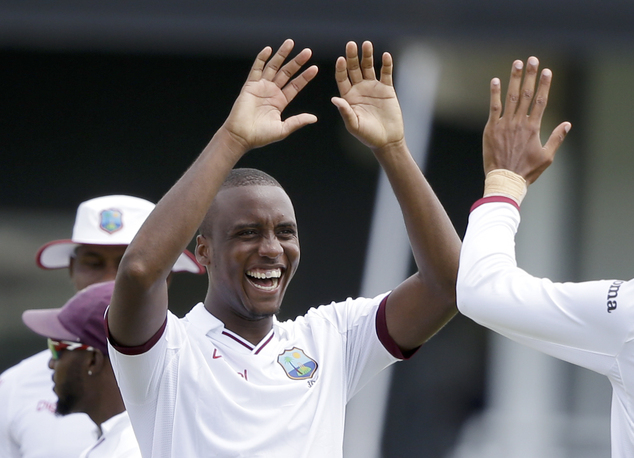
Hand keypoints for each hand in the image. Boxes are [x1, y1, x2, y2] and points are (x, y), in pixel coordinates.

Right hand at [222, 39, 317, 152]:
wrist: (241, 136)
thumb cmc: (260, 136)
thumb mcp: (283, 129)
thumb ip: (298, 121)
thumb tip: (314, 118)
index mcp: (280, 101)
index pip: (295, 85)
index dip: (305, 76)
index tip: (315, 68)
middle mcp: (272, 92)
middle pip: (287, 73)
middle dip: (297, 62)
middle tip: (308, 51)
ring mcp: (261, 87)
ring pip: (273, 67)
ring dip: (282, 55)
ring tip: (291, 43)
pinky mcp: (250, 86)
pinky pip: (256, 69)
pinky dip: (261, 59)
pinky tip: (268, 49)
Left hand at [332, 41, 403, 149]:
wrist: (387, 140)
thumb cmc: (367, 135)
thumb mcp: (354, 125)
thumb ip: (345, 111)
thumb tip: (334, 99)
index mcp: (348, 96)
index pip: (342, 78)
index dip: (341, 69)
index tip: (341, 59)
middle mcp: (359, 89)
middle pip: (354, 68)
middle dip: (352, 57)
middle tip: (351, 44)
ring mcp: (373, 87)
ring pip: (369, 67)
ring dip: (367, 56)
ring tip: (366, 44)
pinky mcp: (387, 89)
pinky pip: (386, 73)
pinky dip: (386, 64)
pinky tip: (385, 55)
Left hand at [483, 57, 570, 183]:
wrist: (505, 180)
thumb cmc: (526, 171)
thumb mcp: (547, 157)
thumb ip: (557, 138)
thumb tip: (568, 124)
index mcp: (533, 128)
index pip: (540, 101)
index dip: (544, 85)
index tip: (547, 70)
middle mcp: (520, 123)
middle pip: (526, 94)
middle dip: (530, 75)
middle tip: (532, 59)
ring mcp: (505, 124)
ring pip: (510, 97)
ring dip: (514, 79)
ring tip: (517, 63)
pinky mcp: (491, 129)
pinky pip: (493, 107)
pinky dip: (495, 93)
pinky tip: (496, 80)